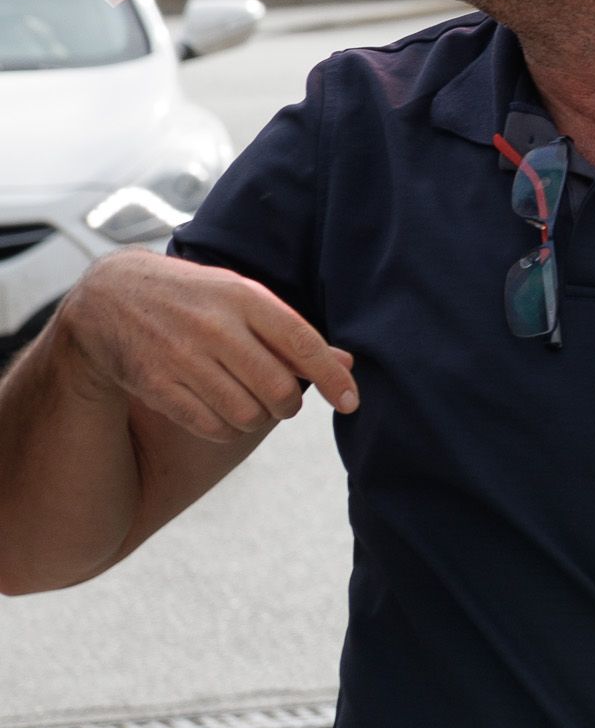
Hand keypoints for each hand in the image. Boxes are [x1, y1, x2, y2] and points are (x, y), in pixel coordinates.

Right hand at [55, 250, 355, 444]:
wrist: (110, 299)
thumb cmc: (193, 298)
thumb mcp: (242, 298)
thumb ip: (291, 331)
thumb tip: (347, 363)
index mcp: (245, 299)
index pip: (302, 344)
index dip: (333, 378)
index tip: (352, 402)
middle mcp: (216, 328)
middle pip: (278, 388)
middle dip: (290, 405)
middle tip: (285, 402)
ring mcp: (183, 358)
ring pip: (246, 413)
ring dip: (259, 419)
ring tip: (253, 405)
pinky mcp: (156, 385)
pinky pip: (211, 426)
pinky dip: (228, 429)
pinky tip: (226, 415)